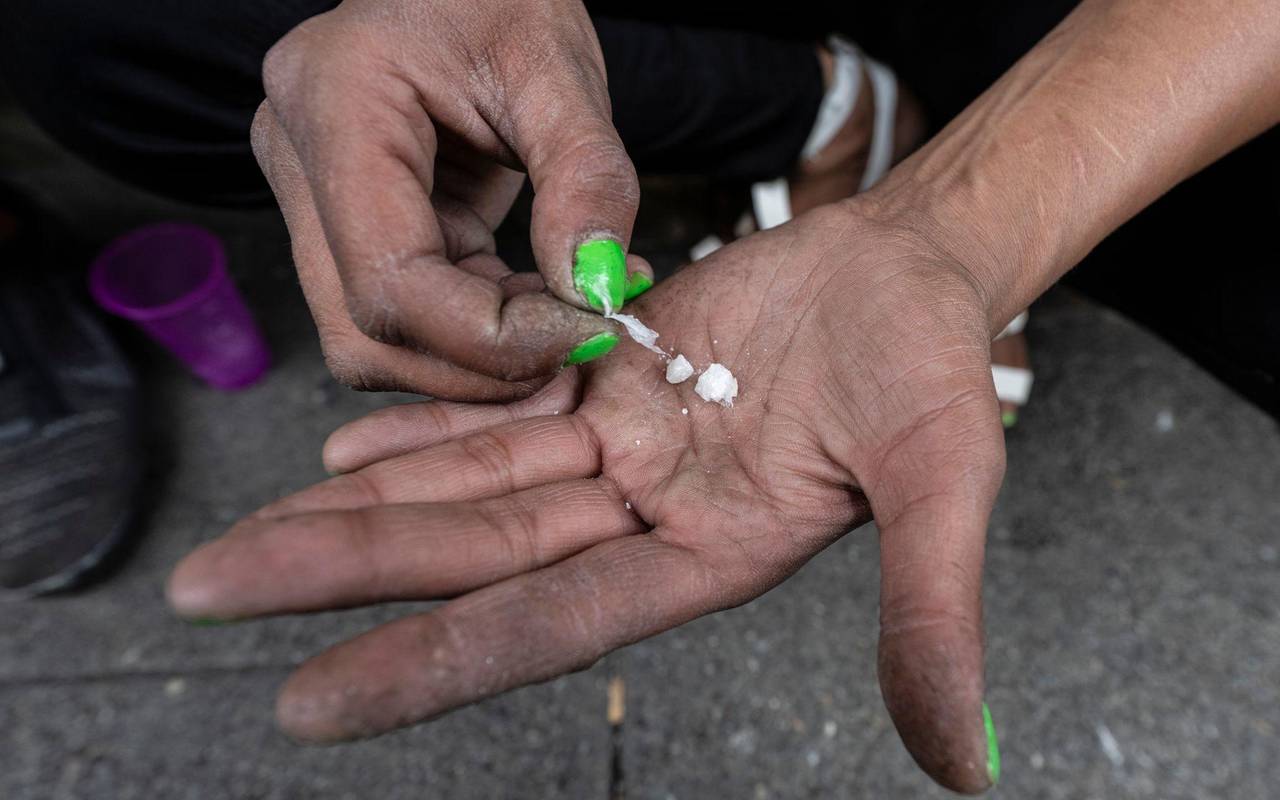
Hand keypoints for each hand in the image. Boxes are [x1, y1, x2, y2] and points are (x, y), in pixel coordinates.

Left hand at [169, 200, 1005, 792]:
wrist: (909, 268)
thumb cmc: (935, 369)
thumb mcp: (943, 485)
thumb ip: (930, 614)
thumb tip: (964, 765)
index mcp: (705, 557)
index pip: (546, 623)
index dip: (431, 663)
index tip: (312, 702)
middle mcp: (643, 515)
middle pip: (472, 555)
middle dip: (341, 574)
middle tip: (208, 591)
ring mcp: (618, 446)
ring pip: (469, 485)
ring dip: (360, 509)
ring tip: (248, 539)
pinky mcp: (606, 378)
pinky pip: (500, 413)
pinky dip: (426, 433)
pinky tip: (346, 451)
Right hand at [253, 0, 651, 400]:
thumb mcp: (558, 64)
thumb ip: (586, 177)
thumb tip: (596, 291)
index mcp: (333, 105)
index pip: (388, 281)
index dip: (488, 337)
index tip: (585, 331)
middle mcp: (298, 161)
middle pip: (367, 331)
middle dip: (483, 364)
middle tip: (585, 339)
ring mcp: (312, 199)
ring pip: (375, 341)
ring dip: (480, 357)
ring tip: (570, 317)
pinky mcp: (350, 225)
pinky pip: (405, 314)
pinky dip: (479, 332)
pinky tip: (543, 304)